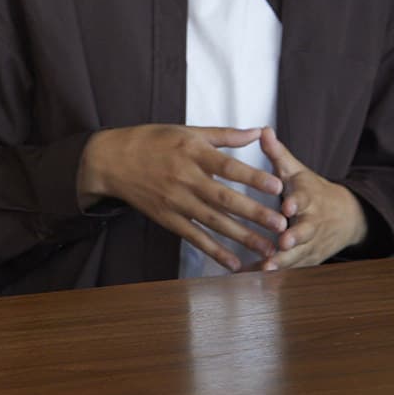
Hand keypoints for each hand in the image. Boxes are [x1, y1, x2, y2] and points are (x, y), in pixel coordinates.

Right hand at [78, 124, 287, 271]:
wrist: (111, 160)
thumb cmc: (151, 141)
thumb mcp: (187, 131)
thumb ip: (225, 135)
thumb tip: (258, 132)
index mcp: (192, 152)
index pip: (227, 166)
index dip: (252, 176)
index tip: (278, 185)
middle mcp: (184, 178)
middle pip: (224, 199)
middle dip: (254, 213)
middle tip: (282, 225)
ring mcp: (175, 201)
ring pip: (213, 222)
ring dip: (242, 237)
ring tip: (268, 249)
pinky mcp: (167, 218)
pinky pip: (194, 237)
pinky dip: (214, 251)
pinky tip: (235, 264)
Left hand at [252, 127, 368, 269]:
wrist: (347, 216)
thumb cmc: (311, 190)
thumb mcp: (297, 171)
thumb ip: (278, 154)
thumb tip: (263, 130)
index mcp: (309, 197)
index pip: (304, 199)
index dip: (297, 203)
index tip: (287, 206)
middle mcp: (313, 221)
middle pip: (306, 231)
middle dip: (295, 237)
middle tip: (282, 242)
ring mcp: (313, 243)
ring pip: (300, 253)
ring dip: (285, 261)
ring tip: (267, 266)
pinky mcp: (310, 258)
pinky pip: (294, 268)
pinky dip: (278, 272)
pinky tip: (257, 277)